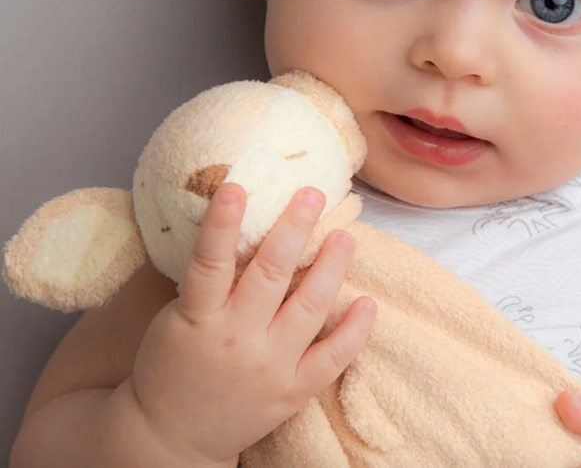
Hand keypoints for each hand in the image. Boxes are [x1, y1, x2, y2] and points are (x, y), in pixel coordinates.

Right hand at [130, 183, 375, 466]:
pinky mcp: (291, 392)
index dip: (222, 223)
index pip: (210, 263)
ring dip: (330, 268)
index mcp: (198, 319)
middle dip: (293, 229)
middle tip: (312, 193)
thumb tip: (237, 219)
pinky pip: (331, 359)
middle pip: (270, 276)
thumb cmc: (172, 364)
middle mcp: (236, 339)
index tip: (237, 186)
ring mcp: (268, 367)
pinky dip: (353, 332)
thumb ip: (207, 279)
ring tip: (344, 236)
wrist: (169, 438)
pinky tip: (367, 303)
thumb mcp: (176, 318)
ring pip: (308, 310)